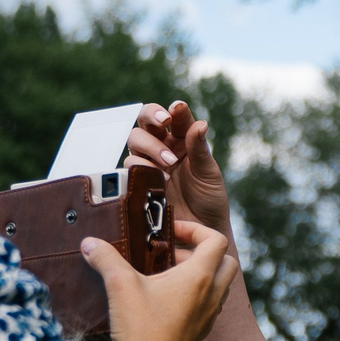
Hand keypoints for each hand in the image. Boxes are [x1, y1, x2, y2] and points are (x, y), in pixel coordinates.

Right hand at [82, 217, 237, 340]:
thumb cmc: (141, 327)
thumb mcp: (120, 286)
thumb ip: (106, 258)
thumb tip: (89, 243)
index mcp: (199, 277)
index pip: (216, 240)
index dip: (196, 230)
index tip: (171, 233)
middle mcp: (212, 294)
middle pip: (226, 261)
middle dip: (204, 251)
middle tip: (173, 254)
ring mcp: (210, 314)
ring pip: (221, 283)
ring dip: (202, 273)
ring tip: (168, 275)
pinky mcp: (202, 330)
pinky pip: (211, 303)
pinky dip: (198, 294)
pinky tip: (168, 298)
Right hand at [126, 100, 233, 236]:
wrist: (200, 230)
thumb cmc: (209, 200)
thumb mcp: (209, 174)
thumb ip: (200, 149)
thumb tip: (200, 123)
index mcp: (182, 140)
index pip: (175, 117)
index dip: (174, 110)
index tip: (177, 110)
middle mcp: (162, 147)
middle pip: (146, 121)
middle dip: (152, 116)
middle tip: (164, 121)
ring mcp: (148, 163)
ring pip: (135, 141)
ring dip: (151, 147)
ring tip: (169, 163)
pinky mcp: (138, 181)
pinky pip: (129, 167)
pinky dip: (140, 167)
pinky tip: (157, 177)